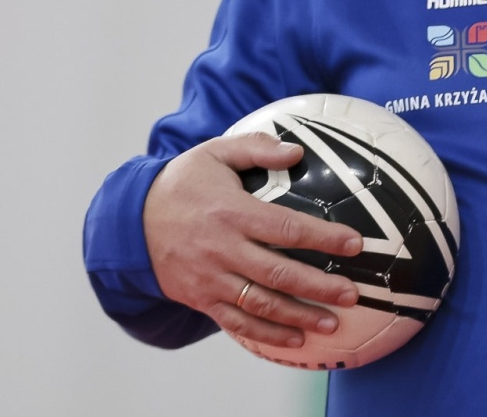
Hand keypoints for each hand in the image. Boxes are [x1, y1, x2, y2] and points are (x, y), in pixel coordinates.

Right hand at [143, 131, 364, 349]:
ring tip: (331, 323)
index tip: (355, 243)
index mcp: (231, 212)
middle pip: (278, 273)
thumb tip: (296, 151)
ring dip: (298, 317)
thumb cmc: (183, 182)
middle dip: (319, 286)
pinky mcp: (200, 298)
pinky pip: (236, 322)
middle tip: (352, 294)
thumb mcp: (214, 152)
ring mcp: (210, 279)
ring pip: (260, 304)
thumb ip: (256, 147)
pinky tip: (294, 339)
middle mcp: (222, 249)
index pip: (286, 228)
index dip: (323, 238)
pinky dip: (266, 334)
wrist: (131, 221)